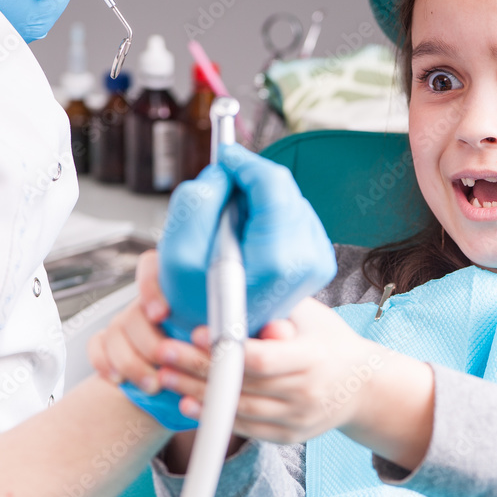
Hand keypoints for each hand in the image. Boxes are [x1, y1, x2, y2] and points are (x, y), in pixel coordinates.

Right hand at [87, 250, 210, 430]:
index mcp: (173, 289)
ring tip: (153, 384)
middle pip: (134, 312)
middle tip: (165, 362)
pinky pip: (96, 347)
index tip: (161, 313)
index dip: (151, 287)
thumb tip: (243, 324)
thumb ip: (227, 321)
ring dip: (131, 362)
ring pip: (114, 333)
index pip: (152, 267)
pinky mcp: (109, 343)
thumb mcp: (225, 329)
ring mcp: (125, 322)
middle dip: (148, 343)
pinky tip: (119, 379)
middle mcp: (146, 303)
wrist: (189, 375)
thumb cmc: (211, 348)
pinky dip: (104, 364)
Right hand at [156, 143, 336, 343]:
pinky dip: (272, 217)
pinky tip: (251, 235)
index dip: (244, 163)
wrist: (222, 339)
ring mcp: (315, 264)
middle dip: (250, 182)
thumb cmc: (197, 305)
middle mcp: (304, 262)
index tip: (224, 157)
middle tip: (222, 189)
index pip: (271, 183)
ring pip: (290, 201)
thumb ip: (198, 200)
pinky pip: (295, 218)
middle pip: (283, 189)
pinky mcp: (317, 262)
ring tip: (232, 224)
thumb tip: (224, 171)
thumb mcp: (179, 251)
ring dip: (261, 201)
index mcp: (276, 261)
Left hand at [158, 298, 382, 444]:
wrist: (362, 386)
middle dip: (198, 368)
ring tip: (165, 376)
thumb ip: (278, 308)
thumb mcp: (313, 315)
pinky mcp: (288, 436)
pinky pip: (247, 428)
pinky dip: (216, 417)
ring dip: (198, 394)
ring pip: (239, 410)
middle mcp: (306, 392)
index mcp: (312, 357)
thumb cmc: (330, 341)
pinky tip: (189, 403)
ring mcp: (297, 418)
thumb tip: (238, 293)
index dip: (226, 349)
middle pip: (242, 384)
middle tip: (163, 352)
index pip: (263, 358)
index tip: (196, 333)